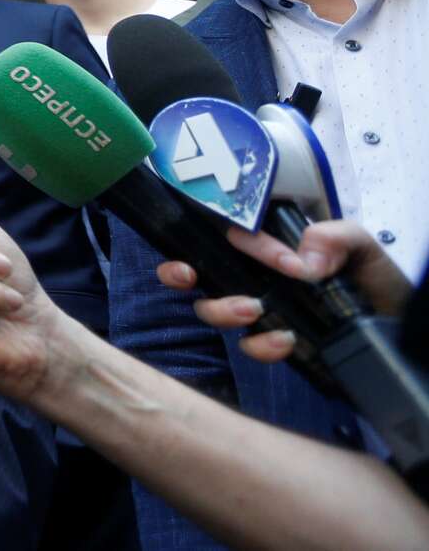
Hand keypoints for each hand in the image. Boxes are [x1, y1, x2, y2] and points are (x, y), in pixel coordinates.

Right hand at [156, 218, 412, 360]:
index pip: (229, 232)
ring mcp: (260, 308)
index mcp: (268, 243)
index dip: (243, 242)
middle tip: (190, 275)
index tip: (282, 260)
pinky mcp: (273, 342)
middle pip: (196, 269)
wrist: (400, 325)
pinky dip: (260, 345)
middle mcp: (253, 274)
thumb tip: (303, 258)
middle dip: (178, 271)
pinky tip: (286, 341)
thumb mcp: (363, 247)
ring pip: (209, 309)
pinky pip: (248, 346)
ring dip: (219, 309)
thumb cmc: (377, 280)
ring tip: (252, 310)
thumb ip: (337, 237)